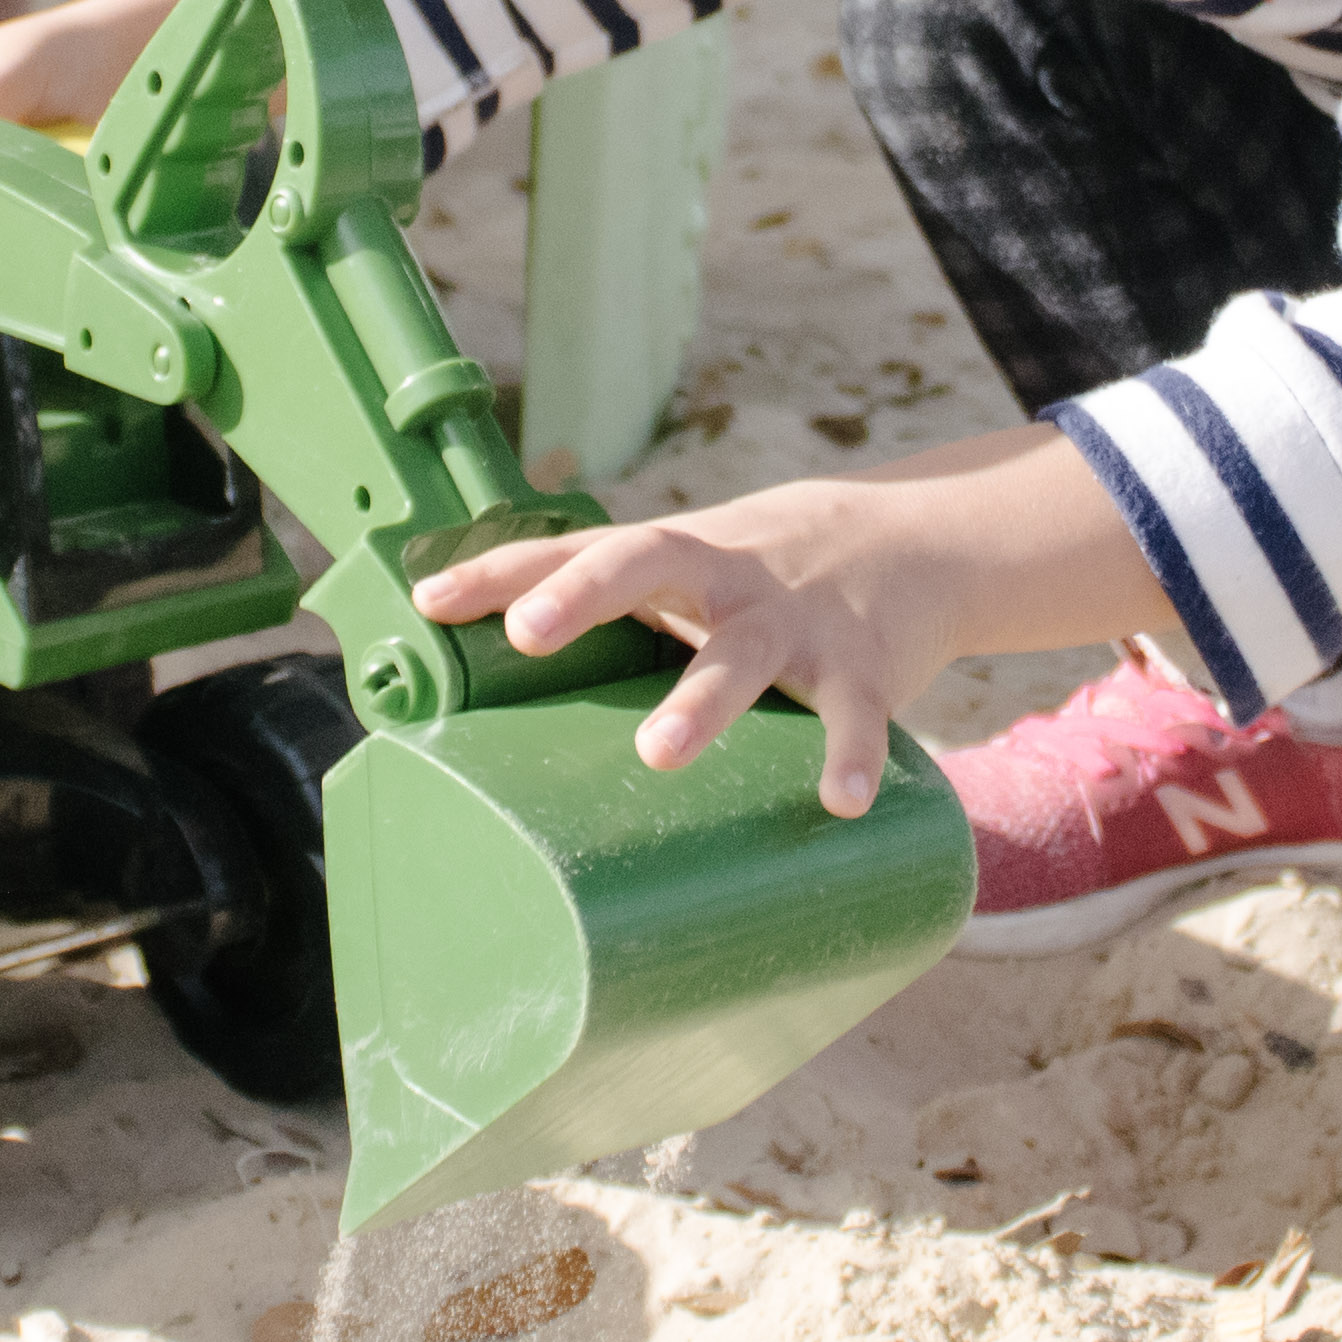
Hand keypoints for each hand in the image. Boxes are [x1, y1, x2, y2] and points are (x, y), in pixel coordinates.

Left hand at [414, 476, 974, 817]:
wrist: (911, 539)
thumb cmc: (754, 573)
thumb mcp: (683, 574)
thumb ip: (603, 621)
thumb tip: (483, 694)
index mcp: (667, 557)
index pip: (569, 549)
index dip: (498, 571)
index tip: (430, 601)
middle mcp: (721, 577)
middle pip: (645, 562)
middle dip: (581, 593)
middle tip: (528, 634)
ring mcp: (791, 620)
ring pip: (739, 653)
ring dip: (700, 699)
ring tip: (658, 752)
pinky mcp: (860, 665)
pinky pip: (852, 713)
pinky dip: (848, 754)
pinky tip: (836, 801)